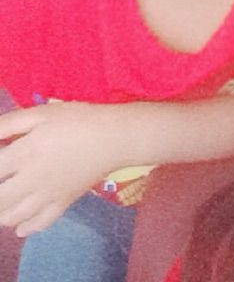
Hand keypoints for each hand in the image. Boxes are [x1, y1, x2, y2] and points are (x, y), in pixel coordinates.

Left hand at [0, 101, 121, 236]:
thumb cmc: (80, 120)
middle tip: (3, 181)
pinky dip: (25, 228)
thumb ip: (10, 122)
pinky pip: (40, 224)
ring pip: (13, 216)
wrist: (116, 137)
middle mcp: (32, 180)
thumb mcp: (43, 113)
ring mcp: (48, 195)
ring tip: (5, 199)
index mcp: (25, 153)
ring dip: (2, 212)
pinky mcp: (64, 203)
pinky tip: (20, 225)